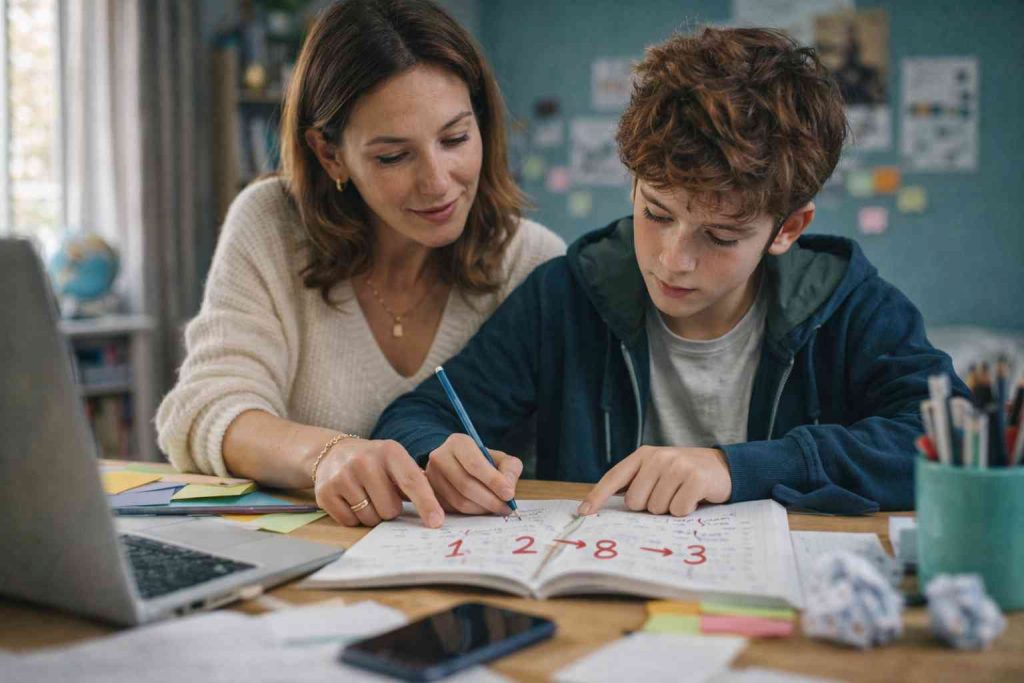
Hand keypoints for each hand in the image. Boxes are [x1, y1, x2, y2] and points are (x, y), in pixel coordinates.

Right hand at [314, 438, 444, 528]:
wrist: (332, 453)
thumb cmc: (374, 463)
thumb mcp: (395, 461)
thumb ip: (415, 482)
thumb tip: (437, 513)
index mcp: (390, 452)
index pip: (412, 481)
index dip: (426, 503)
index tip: (436, 522)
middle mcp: (365, 461)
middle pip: (390, 509)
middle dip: (389, 509)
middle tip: (380, 493)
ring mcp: (343, 476)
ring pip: (370, 518)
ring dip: (371, 514)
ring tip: (364, 495)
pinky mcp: (325, 492)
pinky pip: (350, 522)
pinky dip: (353, 517)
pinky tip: (350, 499)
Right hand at [426, 433, 523, 514]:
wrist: (461, 466)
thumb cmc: (484, 463)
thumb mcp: (501, 459)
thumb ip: (510, 470)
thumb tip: (507, 489)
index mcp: (458, 443)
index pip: (475, 464)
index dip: (493, 481)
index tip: (509, 494)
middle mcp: (440, 457)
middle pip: (466, 484)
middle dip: (490, 499)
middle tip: (506, 507)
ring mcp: (431, 476)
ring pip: (459, 500)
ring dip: (482, 508)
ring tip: (497, 508)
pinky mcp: (431, 494)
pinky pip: (453, 509)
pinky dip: (471, 513)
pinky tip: (482, 508)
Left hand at [578, 446, 731, 516]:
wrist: (723, 467)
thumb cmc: (683, 474)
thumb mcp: (657, 471)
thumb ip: (635, 482)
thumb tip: (604, 505)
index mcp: (643, 455)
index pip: (614, 477)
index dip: (597, 496)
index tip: (583, 512)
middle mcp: (658, 458)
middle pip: (636, 501)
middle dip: (649, 507)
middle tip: (666, 496)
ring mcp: (677, 466)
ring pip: (657, 508)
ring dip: (669, 509)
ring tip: (681, 495)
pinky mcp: (695, 478)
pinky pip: (678, 510)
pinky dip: (685, 511)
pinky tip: (693, 499)